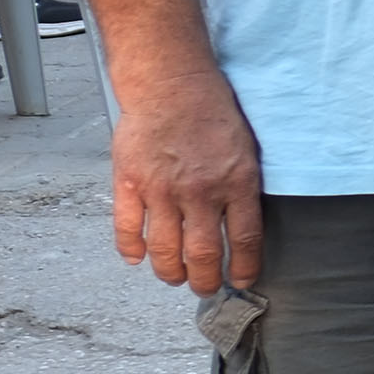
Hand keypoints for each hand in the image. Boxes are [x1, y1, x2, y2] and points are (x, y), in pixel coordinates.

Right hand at [114, 62, 268, 291]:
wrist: (172, 86)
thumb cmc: (213, 114)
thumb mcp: (247, 151)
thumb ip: (243, 189)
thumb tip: (243, 228)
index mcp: (236, 184)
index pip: (245, 241)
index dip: (244, 268)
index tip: (242, 280)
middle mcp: (200, 192)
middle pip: (203, 255)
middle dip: (204, 280)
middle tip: (204, 288)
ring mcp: (161, 189)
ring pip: (164, 250)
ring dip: (170, 272)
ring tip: (175, 278)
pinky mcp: (130, 182)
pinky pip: (127, 228)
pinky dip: (131, 249)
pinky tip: (137, 259)